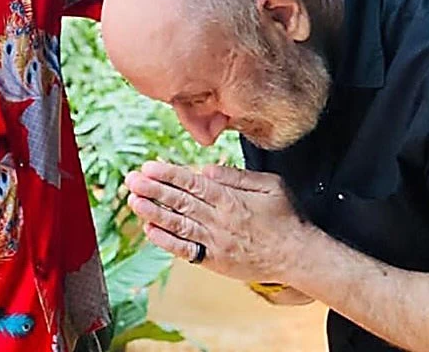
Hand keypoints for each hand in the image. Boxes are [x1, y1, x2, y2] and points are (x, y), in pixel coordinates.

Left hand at [125, 161, 308, 283]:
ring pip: (178, 225)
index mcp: (231, 199)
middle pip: (180, 202)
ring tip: (133, 201)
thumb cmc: (286, 218)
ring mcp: (215, 242)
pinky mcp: (214, 261)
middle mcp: (219, 221)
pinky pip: (186, 250)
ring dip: (153, 213)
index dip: (168, 174)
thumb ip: (236, 176)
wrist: (297, 257)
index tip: (149, 167)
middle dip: (153, 190)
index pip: (192, 184)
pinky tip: (150, 231)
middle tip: (131, 179)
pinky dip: (167, 241)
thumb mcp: (269, 185)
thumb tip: (205, 170)